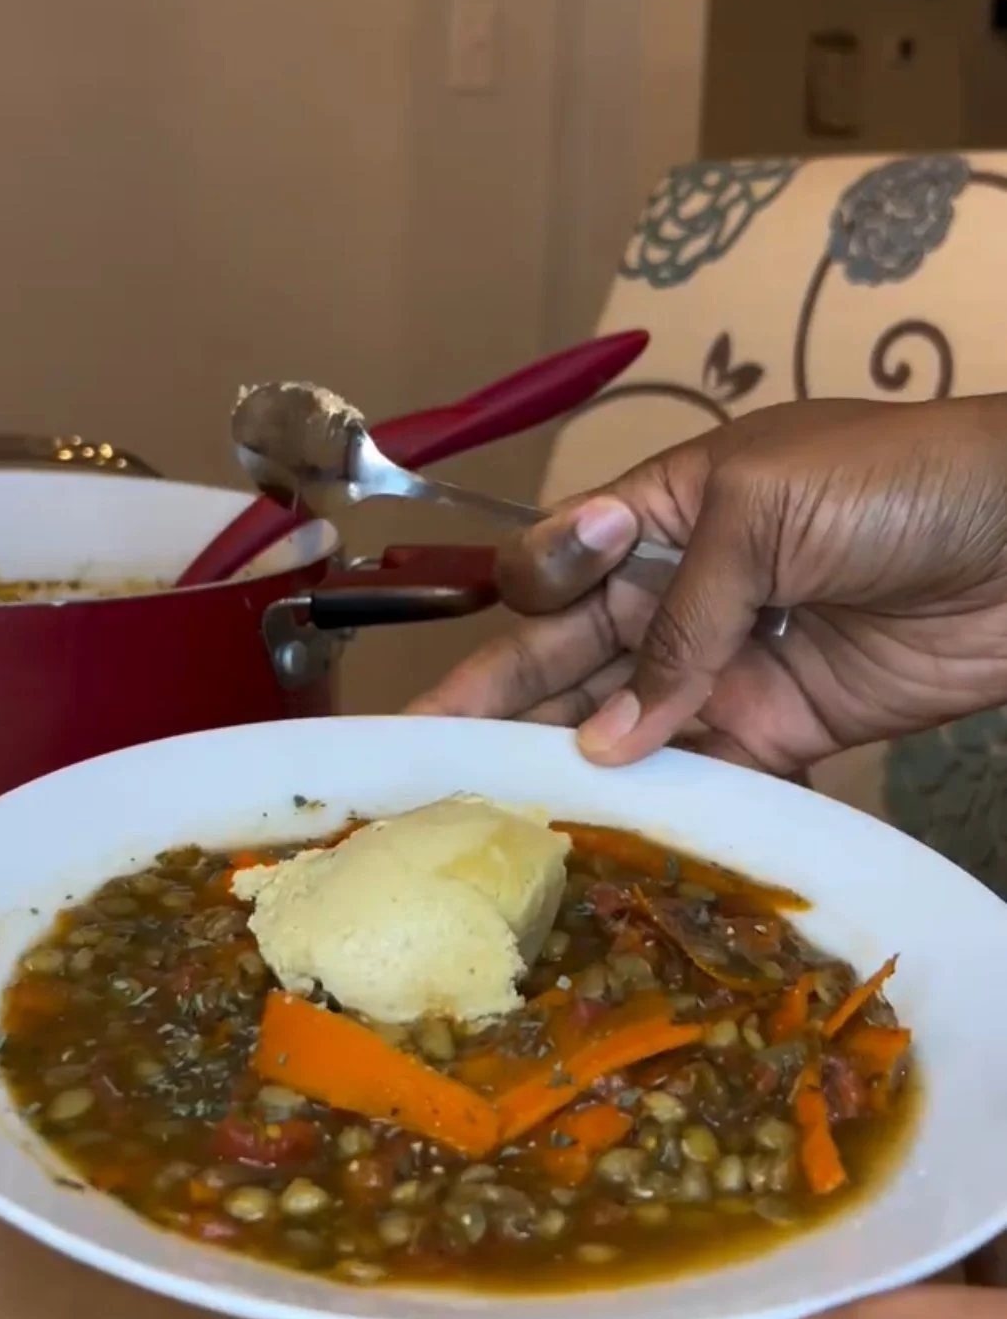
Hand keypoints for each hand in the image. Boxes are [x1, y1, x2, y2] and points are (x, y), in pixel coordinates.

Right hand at [410, 397, 1006, 772]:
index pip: (560, 565)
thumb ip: (679, 618)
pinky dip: (661, 800)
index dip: (522, 605)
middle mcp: (681, 591)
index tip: (501, 643)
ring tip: (500, 815)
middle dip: (498, 701)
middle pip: (571, 654)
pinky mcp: (782, 727)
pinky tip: (604, 836)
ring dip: (567, 765)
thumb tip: (606, 736)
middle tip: (424, 759)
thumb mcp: (763, 510)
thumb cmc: (895, 482)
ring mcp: (729, 664)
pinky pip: (704, 769)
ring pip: (624, 721)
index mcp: (665, 512)